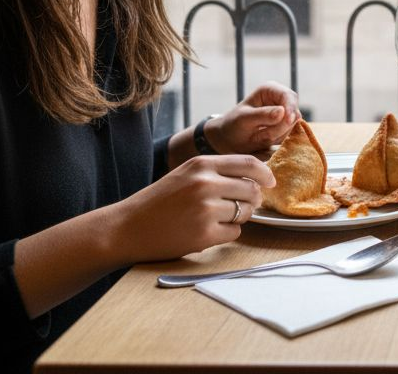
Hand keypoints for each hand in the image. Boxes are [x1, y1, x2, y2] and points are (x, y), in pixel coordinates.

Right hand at [109, 154, 275, 263]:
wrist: (126, 228)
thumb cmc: (157, 202)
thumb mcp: (185, 175)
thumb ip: (216, 173)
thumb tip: (256, 179)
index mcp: (201, 165)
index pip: (248, 164)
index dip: (265, 173)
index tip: (271, 181)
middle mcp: (205, 184)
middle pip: (252, 190)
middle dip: (251, 200)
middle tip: (238, 206)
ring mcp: (205, 210)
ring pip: (244, 212)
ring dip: (237, 217)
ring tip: (214, 218)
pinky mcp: (204, 234)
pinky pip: (234, 233)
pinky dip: (225, 234)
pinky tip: (205, 232)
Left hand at [207, 81, 300, 157]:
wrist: (229, 140)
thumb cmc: (233, 126)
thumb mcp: (244, 120)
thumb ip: (263, 115)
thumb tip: (282, 111)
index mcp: (269, 90)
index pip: (288, 96)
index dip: (291, 108)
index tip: (288, 121)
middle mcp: (280, 99)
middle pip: (293, 112)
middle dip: (281, 126)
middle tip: (261, 135)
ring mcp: (285, 113)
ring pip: (292, 126)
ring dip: (277, 134)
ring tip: (258, 136)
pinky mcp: (287, 126)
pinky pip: (290, 134)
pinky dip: (278, 139)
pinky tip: (264, 139)